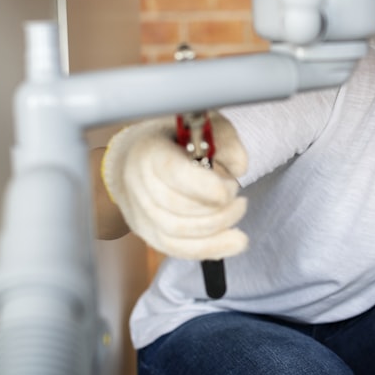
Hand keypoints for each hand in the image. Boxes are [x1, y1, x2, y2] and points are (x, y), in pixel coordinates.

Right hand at [101, 112, 248, 259]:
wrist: (135, 155)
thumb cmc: (175, 138)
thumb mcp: (203, 126)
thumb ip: (225, 140)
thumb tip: (239, 167)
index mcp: (150, 150)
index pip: (173, 174)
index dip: (204, 187)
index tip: (229, 190)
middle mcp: (138, 183)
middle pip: (177, 209)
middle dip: (217, 208)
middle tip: (237, 196)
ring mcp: (139, 211)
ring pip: (177, 234)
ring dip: (217, 229)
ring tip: (237, 211)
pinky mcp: (147, 232)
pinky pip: (177, 249)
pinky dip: (210, 249)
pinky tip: (234, 243)